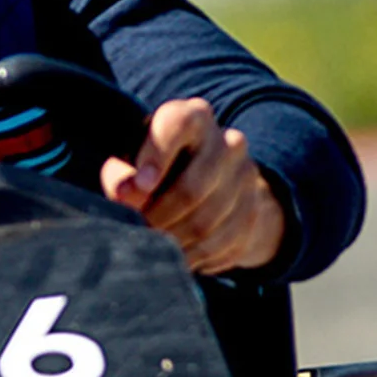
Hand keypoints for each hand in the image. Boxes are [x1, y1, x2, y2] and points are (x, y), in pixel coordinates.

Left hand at [100, 97, 285, 274]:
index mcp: (193, 117)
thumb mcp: (132, 162)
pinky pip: (224, 243)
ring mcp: (246, 177)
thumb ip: (122, 175)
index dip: (154, 158)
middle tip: (136, 232)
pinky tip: (177, 258)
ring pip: (207, 223)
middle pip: (193, 189)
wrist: (209, 182)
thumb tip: (123, 196)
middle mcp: (227, 142)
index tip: (132, 190)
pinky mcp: (255, 210)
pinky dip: (195, 257)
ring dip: (173, 243)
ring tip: (151, 249)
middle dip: (157, 218)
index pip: (177, 126)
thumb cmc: (154, 167)